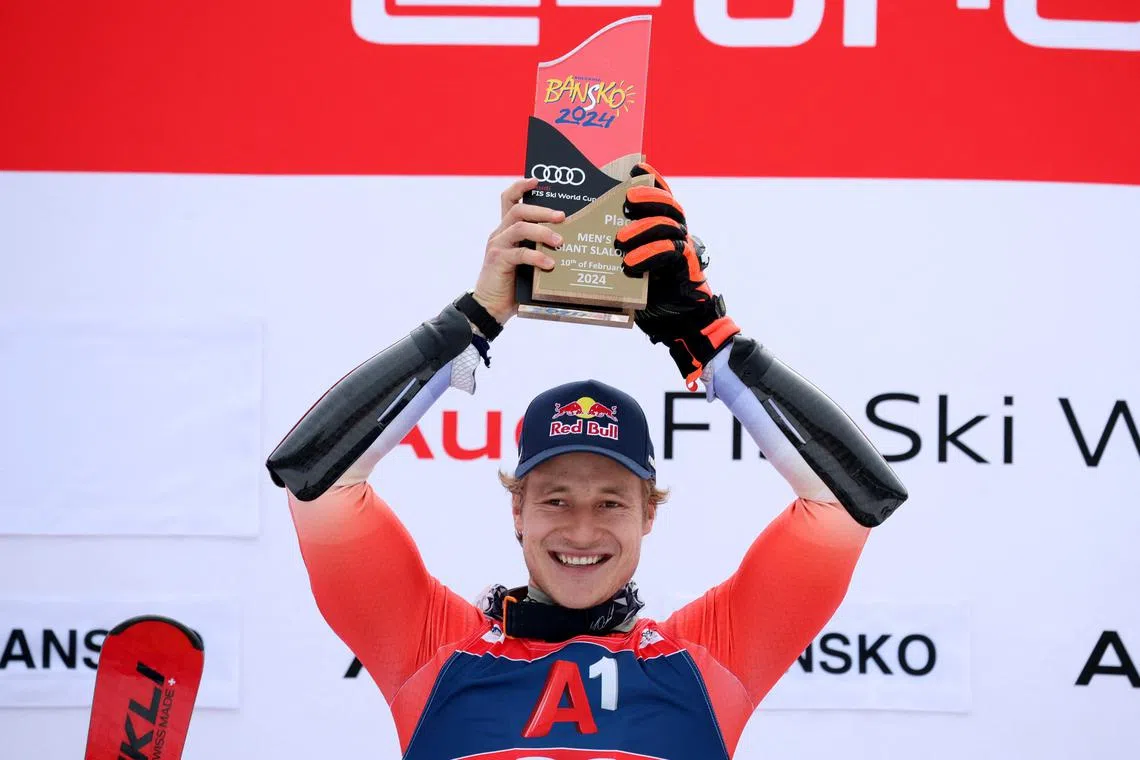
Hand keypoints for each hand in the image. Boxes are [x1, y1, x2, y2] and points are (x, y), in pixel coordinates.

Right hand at [472, 178, 564, 323]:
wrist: (490, 308)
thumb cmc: (513, 286)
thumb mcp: (528, 263)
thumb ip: (539, 250)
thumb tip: (569, 244)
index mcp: (506, 231)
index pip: (509, 199)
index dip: (521, 187)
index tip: (538, 181)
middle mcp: (500, 234)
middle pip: (518, 209)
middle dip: (542, 210)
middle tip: (563, 217)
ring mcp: (498, 246)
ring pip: (519, 227)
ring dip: (543, 232)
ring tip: (560, 241)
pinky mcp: (498, 261)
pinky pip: (519, 253)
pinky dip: (537, 257)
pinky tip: (550, 264)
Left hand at [614, 164, 738, 384]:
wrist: (677, 319)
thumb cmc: (649, 290)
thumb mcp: (631, 261)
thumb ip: (620, 244)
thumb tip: (587, 228)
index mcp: (664, 226)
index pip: (661, 195)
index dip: (651, 179)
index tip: (634, 167)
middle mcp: (677, 232)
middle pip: (668, 205)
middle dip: (649, 197)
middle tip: (627, 198)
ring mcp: (683, 248)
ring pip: (668, 226)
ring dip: (643, 229)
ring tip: (620, 239)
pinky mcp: (685, 266)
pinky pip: (670, 253)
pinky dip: (649, 255)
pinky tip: (631, 262)